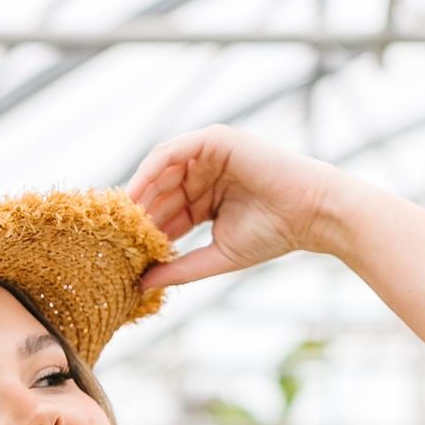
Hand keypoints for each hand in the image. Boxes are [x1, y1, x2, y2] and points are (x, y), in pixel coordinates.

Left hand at [127, 129, 341, 288]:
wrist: (311, 213)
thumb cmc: (274, 235)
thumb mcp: (217, 255)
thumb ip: (180, 267)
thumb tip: (142, 284)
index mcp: (206, 199)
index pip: (166, 212)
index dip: (144, 231)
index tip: (122, 251)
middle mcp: (205, 174)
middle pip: (159, 190)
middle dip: (136, 212)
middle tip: (113, 234)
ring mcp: (210, 155)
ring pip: (161, 170)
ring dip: (140, 192)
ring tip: (121, 217)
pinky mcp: (216, 140)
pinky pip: (173, 151)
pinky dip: (151, 169)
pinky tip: (135, 193)